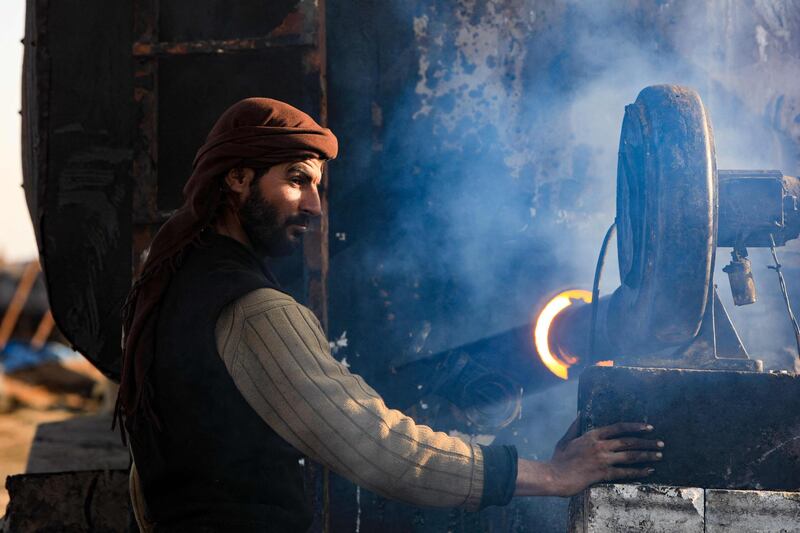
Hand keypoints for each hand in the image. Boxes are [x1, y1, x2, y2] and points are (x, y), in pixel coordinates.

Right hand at [515, 418, 662, 497]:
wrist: (554, 476)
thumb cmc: (559, 459)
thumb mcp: (566, 439)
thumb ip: (575, 426)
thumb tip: (581, 413)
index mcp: (591, 435)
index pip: (618, 427)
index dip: (635, 426)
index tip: (648, 427)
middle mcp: (599, 445)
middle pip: (628, 441)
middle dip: (646, 442)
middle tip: (660, 443)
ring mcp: (602, 459)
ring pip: (630, 455)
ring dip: (647, 455)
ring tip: (659, 455)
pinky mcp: (602, 473)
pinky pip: (625, 472)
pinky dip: (638, 471)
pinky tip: (648, 470)